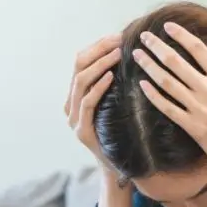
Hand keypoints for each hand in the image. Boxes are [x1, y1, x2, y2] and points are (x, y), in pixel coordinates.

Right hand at [65, 34, 133, 206]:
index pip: (82, 60)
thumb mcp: (121, 104)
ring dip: (99, 64)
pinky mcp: (82, 132)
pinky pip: (87, 103)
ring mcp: (74, 119)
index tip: (119, 36)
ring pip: (80, 81)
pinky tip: (110, 76)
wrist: (120, 170)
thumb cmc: (125, 135)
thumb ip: (119, 84)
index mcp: (77, 96)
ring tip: (117, 54)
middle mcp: (71, 105)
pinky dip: (97, 86)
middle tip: (119, 41)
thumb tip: (134, 53)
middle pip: (78, 66)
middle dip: (99, 50)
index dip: (99, 45)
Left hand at [132, 22, 206, 181]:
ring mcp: (200, 110)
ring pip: (168, 83)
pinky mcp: (192, 127)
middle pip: (177, 63)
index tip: (167, 26)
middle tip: (144, 36)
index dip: (181, 35)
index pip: (199, 50)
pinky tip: (142, 84)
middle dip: (157, 46)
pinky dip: (153, 95)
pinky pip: (168, 108)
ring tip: (137, 55)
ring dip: (150, 66)